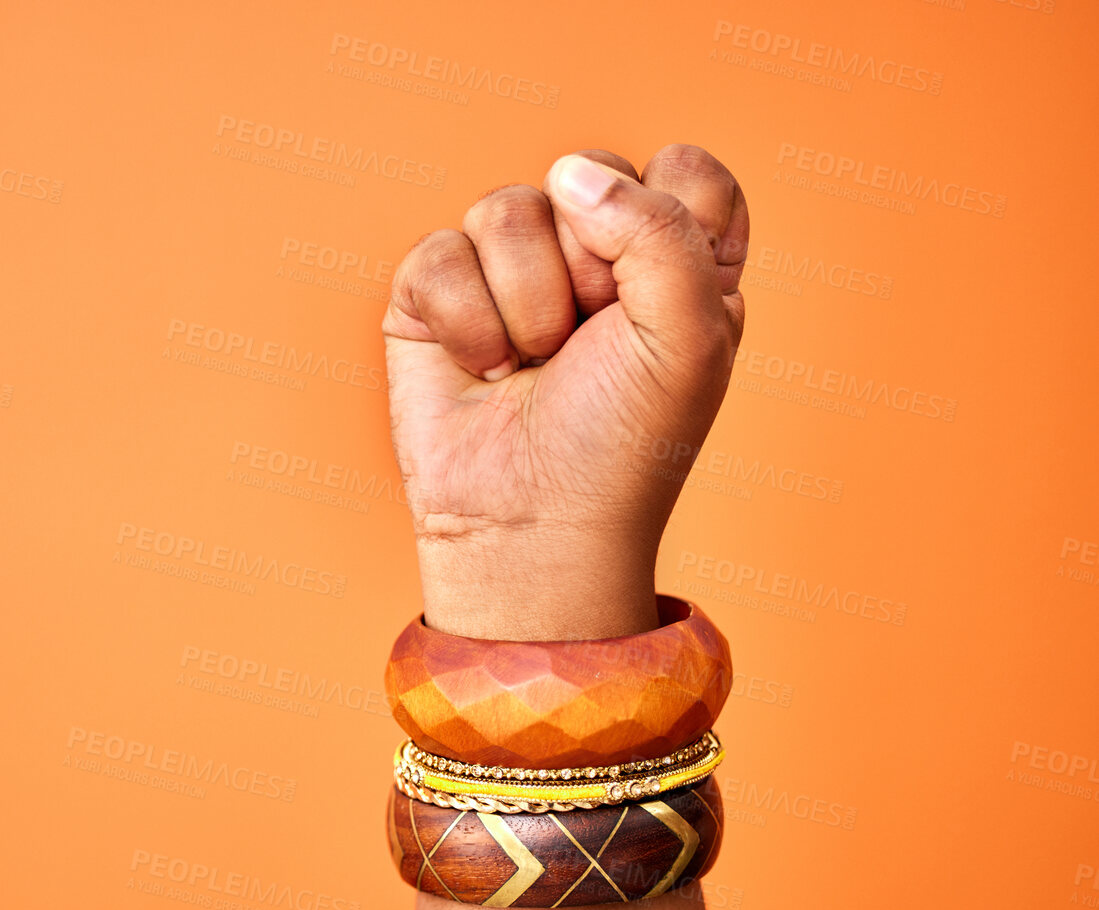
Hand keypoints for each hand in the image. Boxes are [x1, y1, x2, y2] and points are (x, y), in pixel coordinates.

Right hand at [382, 145, 748, 639]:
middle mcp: (593, 253)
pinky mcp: (434, 295)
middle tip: (588, 345)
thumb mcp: (688, 338)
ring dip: (524, 307)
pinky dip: (463, 322)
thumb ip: (662, 230)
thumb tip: (570, 175)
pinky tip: (482, 370)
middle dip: (588, 269)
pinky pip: (437, 252)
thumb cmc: (621, 446)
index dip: (666, 220)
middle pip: (590, 176)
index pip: (683, 171)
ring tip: (532, 367)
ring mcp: (507, 269)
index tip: (660, 301)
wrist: (530, 525)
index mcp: (676, 259)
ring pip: (504, 209)